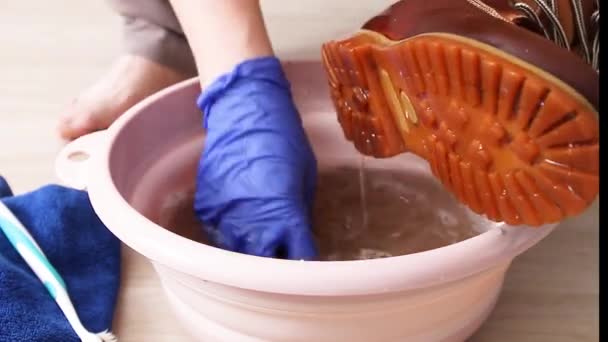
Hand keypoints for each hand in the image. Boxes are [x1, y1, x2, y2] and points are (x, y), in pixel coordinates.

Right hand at [194, 57, 317, 259]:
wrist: (243, 111)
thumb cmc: (283, 138)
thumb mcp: (305, 175)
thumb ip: (299, 209)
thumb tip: (297, 231)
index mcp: (286, 215)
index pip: (300, 257)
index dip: (305, 263)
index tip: (307, 263)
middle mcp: (254, 224)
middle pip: (264, 266)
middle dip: (275, 264)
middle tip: (282, 255)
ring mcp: (225, 218)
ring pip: (238, 253)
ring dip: (250, 250)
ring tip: (260, 241)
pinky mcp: (206, 208)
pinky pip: (218, 231)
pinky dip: (230, 231)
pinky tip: (239, 218)